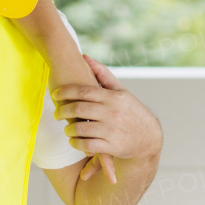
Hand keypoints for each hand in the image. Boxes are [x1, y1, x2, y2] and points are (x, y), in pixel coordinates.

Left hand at [53, 57, 162, 181]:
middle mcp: (112, 112)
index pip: (84, 91)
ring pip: (80, 128)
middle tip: (56, 114)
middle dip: (63, 111)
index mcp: (113, 97)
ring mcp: (111, 130)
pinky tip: (74, 141)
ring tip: (67, 129)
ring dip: (68, 129)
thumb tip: (85, 57)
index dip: (65, 92)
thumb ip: (102, 74)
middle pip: (79, 109)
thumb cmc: (131, 112)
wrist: (149, 138)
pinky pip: (87, 145)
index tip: (55, 95)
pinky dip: (76, 143)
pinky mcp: (111, 146)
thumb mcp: (121, 91)